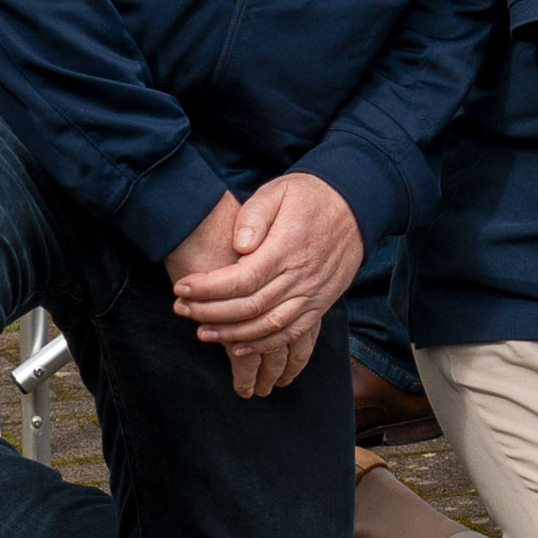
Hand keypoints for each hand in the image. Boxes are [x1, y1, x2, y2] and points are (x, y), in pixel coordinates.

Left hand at [164, 174, 363, 398]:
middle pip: (250, 307)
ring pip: (268, 326)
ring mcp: (313, 294)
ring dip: (232, 334)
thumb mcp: (279, 190)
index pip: (242, 279)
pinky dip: (264, 345)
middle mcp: (301, 276)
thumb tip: (238, 246)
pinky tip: (239, 347)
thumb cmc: (309, 196)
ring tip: (201, 332)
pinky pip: (292, 333)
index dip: (209, 288)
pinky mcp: (321, 304)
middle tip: (181, 310)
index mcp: (287, 247)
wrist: (356, 204)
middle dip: (210, 312)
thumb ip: (255, 215)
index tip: (182, 288)